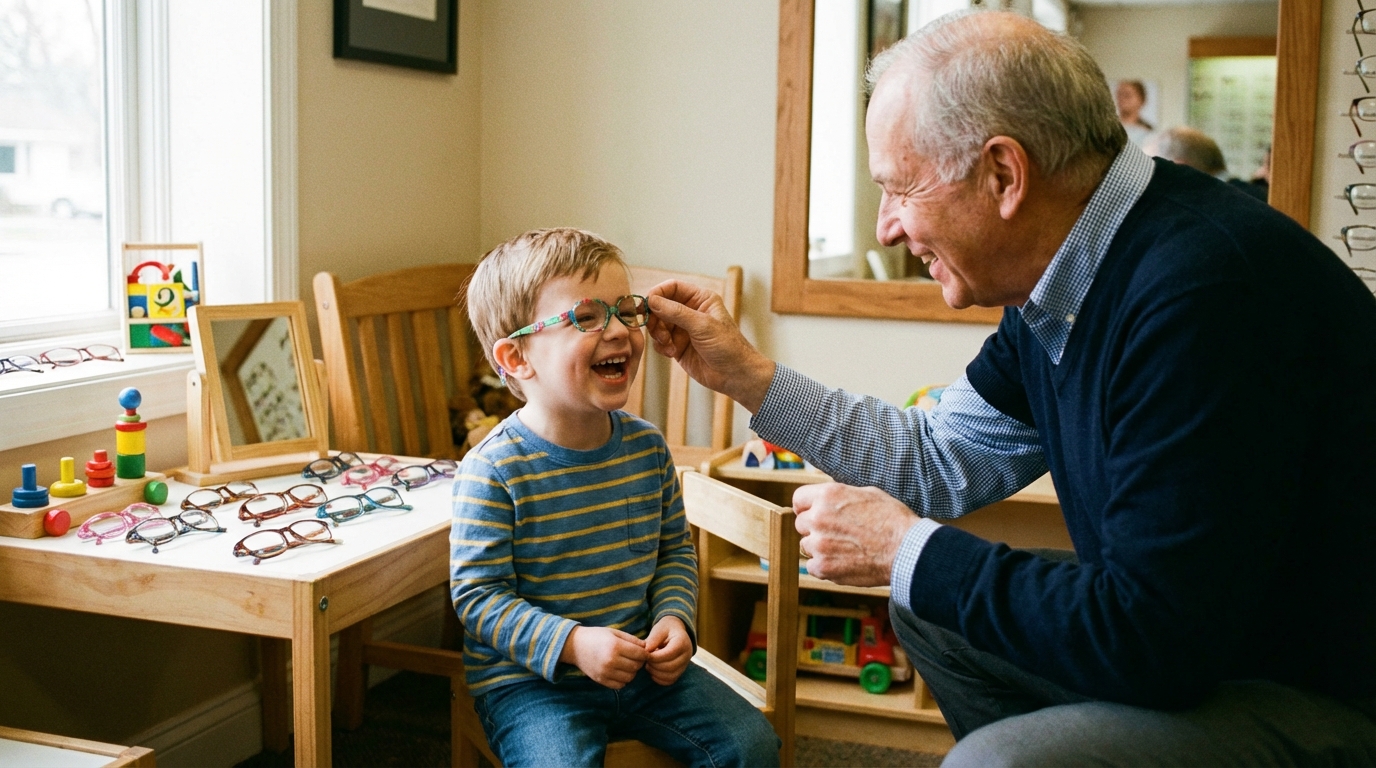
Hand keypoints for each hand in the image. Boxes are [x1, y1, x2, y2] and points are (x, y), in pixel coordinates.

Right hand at [558, 626, 647, 688]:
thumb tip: (647, 647)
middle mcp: (611, 661)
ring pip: (630, 677)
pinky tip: (619, 671)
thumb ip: (631, 640)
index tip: (643, 651)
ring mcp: (605, 672)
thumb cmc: (596, 636)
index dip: (645, 653)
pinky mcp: (601, 680)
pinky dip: (623, 680)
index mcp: (615, 646)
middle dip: (639, 662)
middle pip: (636, 666)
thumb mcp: (614, 632)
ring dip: (631, 671)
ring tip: (626, 664)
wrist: (574, 646)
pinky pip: (620, 685)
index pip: (640, 654)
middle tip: (634, 657)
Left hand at [644, 615, 692, 684]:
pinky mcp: (680, 672)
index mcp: (682, 642)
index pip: (669, 653)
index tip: (645, 654)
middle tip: (645, 660)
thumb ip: (653, 639)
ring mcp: (685, 665)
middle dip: (654, 665)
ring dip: (656, 673)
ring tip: (648, 665)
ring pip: (670, 676)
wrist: (675, 632)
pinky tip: (653, 671)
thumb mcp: (659, 629)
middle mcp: (687, 655)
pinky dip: (659, 679)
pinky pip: (670, 681)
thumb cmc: (665, 630)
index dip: (655, 657)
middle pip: (670, 666)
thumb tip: (646, 651)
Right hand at [645, 280, 775, 412]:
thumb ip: (676, 312)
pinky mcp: (677, 346)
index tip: (646, 304)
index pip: (672, 288)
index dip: (657, 293)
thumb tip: (652, 300)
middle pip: (660, 306)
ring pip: (658, 324)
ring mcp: (683, 329)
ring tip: (669, 344)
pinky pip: (660, 341)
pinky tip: (672, 353)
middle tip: (656, 329)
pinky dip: (661, 346)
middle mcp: (690, 312)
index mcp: (700, 299)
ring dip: (658, 334)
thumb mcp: (702, 325)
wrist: (735, 375)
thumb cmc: (727, 346)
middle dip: (656, 318)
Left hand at [794, 483, 918, 586]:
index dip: (806, 507)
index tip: (813, 513)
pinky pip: (812, 566)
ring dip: (820, 548)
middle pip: (801, 524)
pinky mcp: (823, 567)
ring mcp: (819, 544)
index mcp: (828, 495)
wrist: (906, 549)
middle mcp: (818, 518)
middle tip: (836, 534)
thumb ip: (840, 497)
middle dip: (815, 528)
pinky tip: (843, 562)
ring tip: (845, 549)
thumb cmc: (893, 520)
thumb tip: (828, 500)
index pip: (798, 499)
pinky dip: (824, 566)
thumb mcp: (867, 493)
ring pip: (806, 546)